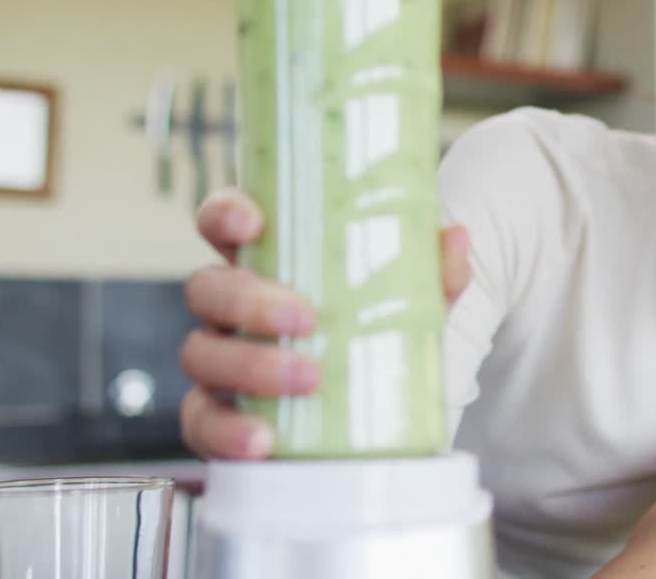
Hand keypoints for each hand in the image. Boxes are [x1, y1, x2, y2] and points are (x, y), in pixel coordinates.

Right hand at [179, 187, 471, 459]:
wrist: (378, 418)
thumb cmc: (376, 337)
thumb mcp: (410, 301)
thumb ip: (431, 270)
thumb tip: (455, 237)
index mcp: (268, 263)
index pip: (222, 222)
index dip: (224, 214)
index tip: (253, 223)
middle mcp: (232, 309)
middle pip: (207, 288)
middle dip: (249, 300)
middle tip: (308, 319)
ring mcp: (219, 361)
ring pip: (200, 353)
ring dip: (250, 365)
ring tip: (309, 380)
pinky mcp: (217, 417)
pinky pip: (201, 422)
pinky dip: (227, 431)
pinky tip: (263, 440)